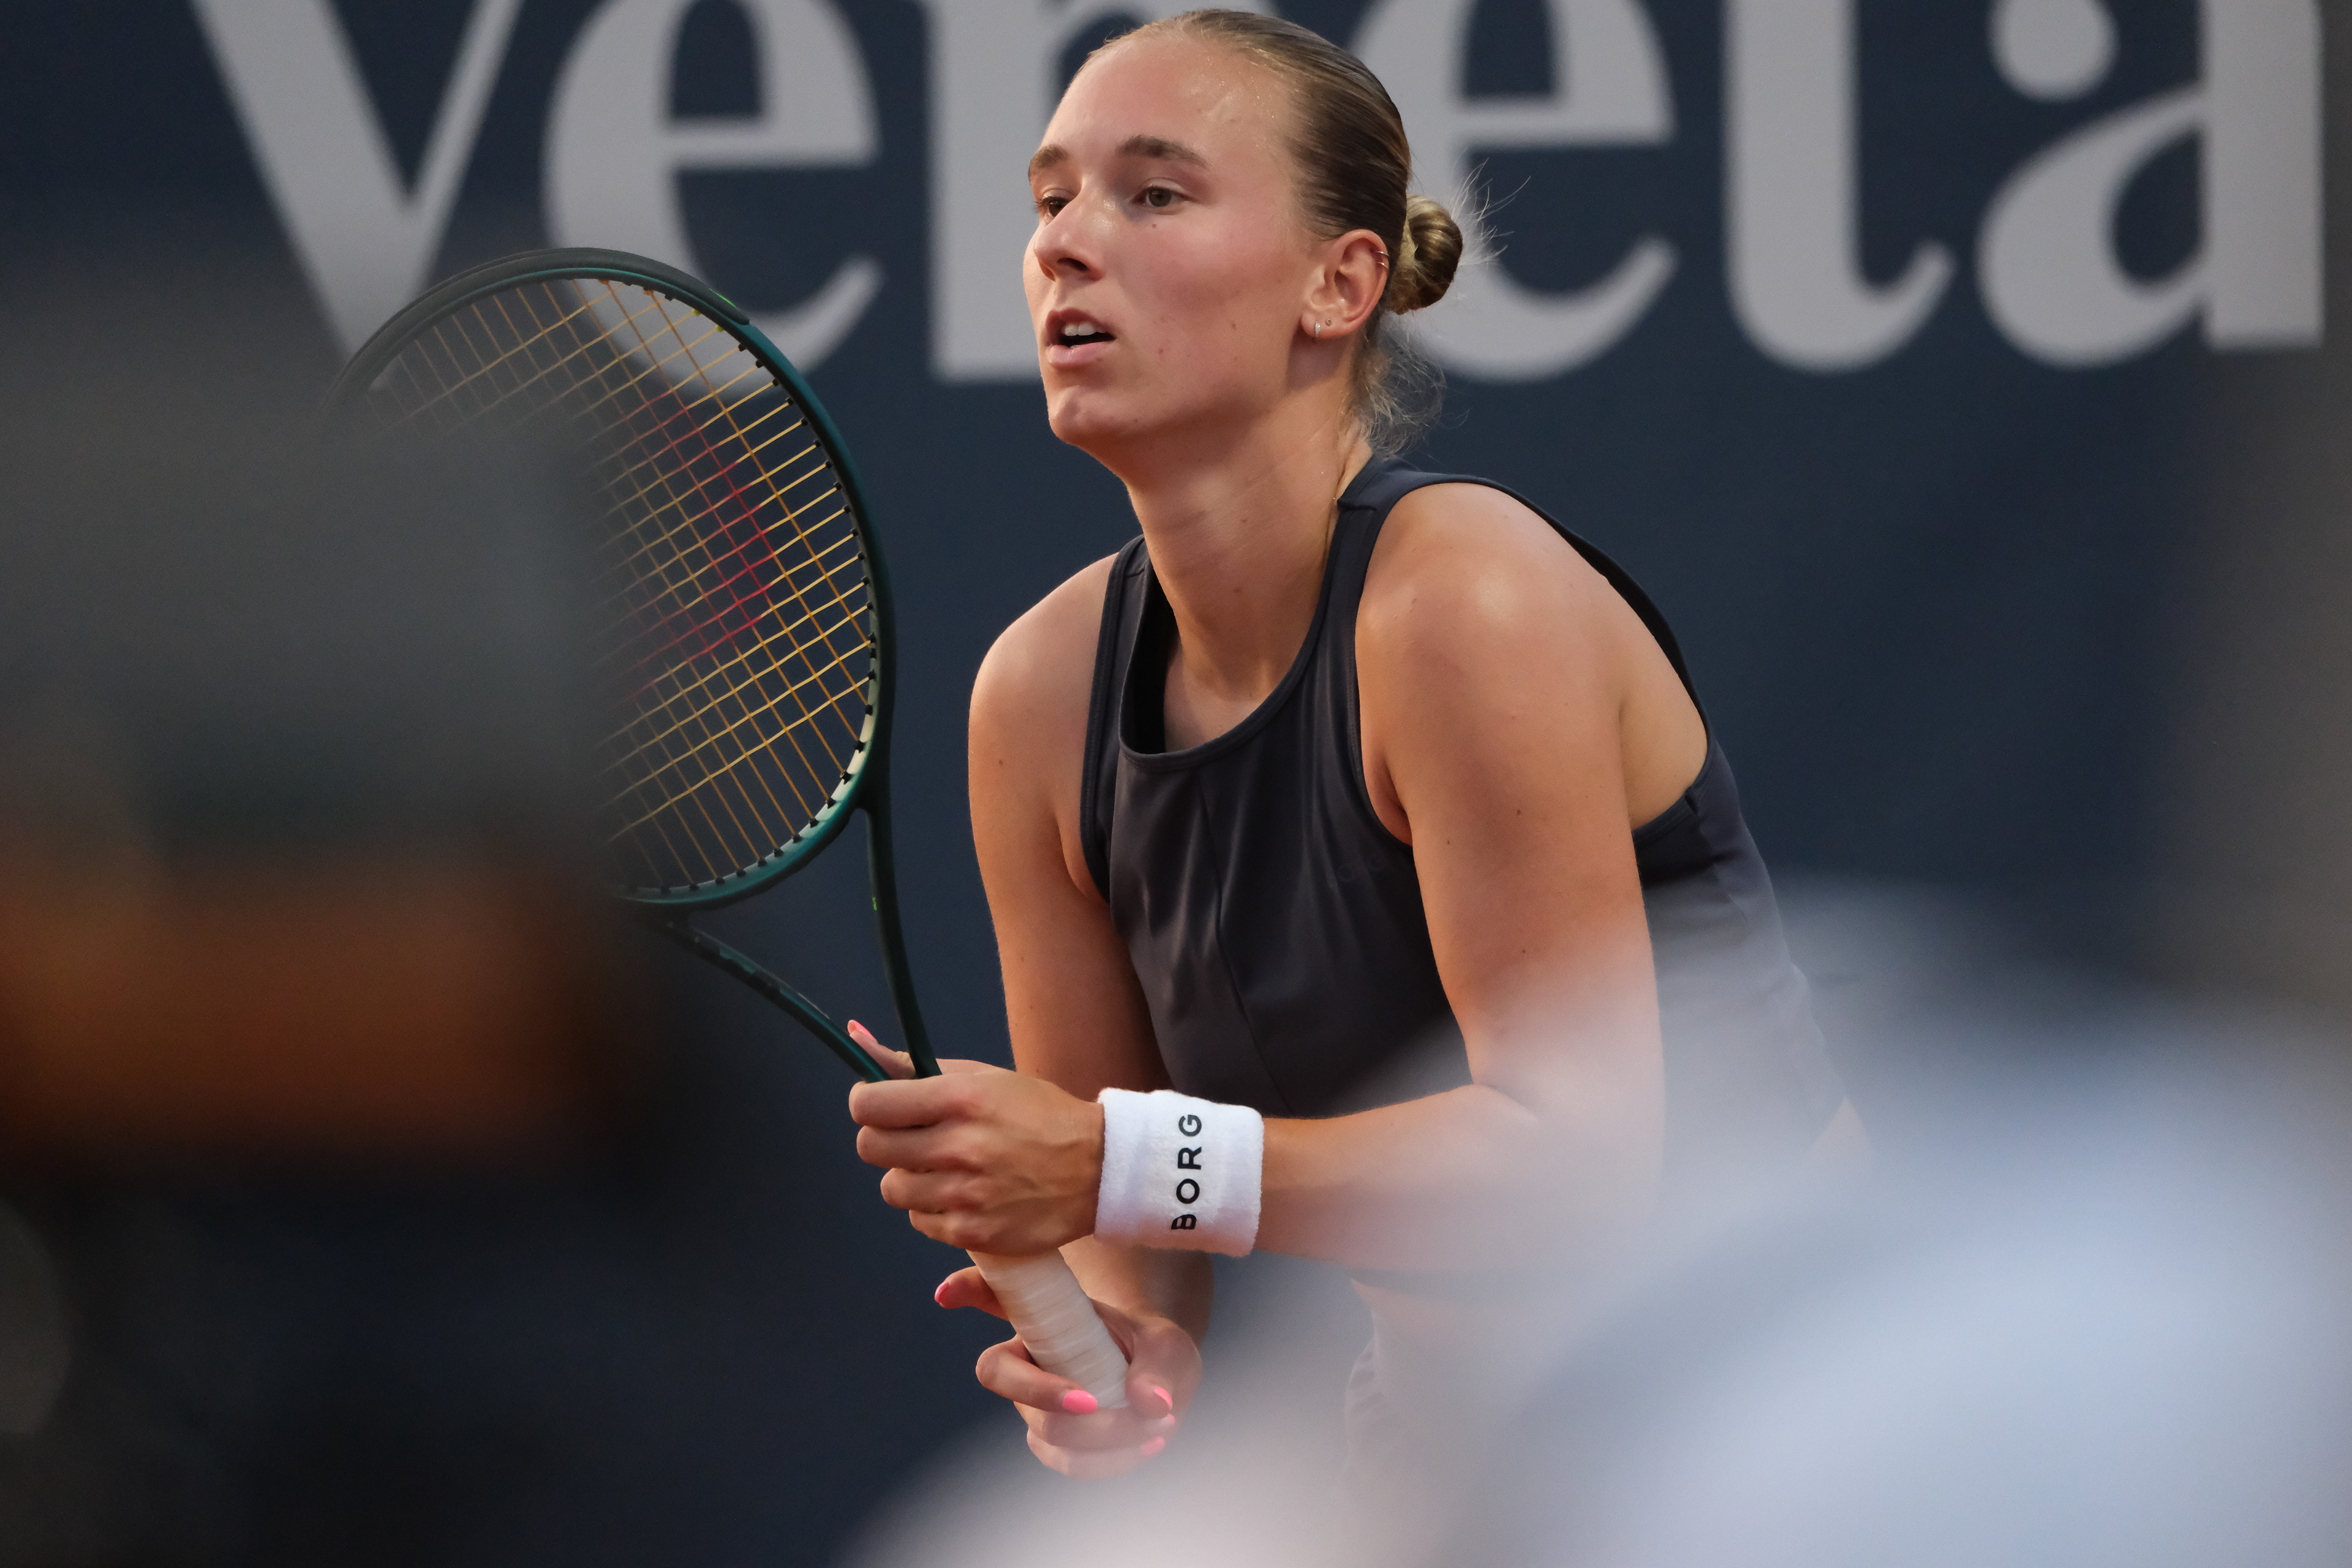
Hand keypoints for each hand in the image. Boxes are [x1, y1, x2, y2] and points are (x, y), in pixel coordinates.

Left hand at [846, 1021, 1104, 1254]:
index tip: (882, 1105)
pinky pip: (921, 1221)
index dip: (868, 1103)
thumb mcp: (983, 1078)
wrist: (1097, 1169)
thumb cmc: (1037, 1114)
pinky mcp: (972, 1234)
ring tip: (947, 1169)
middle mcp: (958, 1147)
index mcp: (959, 1099)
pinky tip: (966, 1195)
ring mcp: (964, 1195)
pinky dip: (935, 1209)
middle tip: (915, 1138)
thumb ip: (916, 1067)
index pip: (869, 1104)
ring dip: (911, 1178)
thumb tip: (857, 1039)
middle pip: (871, 1149)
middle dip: (885, 1140)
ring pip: (893, 1190)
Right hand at [935, 1264, 1198, 1477]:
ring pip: (1045, 1432)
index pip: (994, 1295)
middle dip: (1045, 1396)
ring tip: (1157, 1425)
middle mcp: (1028, 1361)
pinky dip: (1112, 1460)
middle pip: (1002, 1377)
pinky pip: (1071, 1462)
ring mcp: (1036, 1407)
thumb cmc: (1152, 1351)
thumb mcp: (1167, 1343)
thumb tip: (1149, 1402)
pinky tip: (1150, 1443)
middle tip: (1095, 1401)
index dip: (967, 1289)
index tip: (948, 1293)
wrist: (1160, 1387)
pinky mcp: (1056, 1445)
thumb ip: (1160, 1364)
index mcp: (1044, 1318)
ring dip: (1101, 1436)